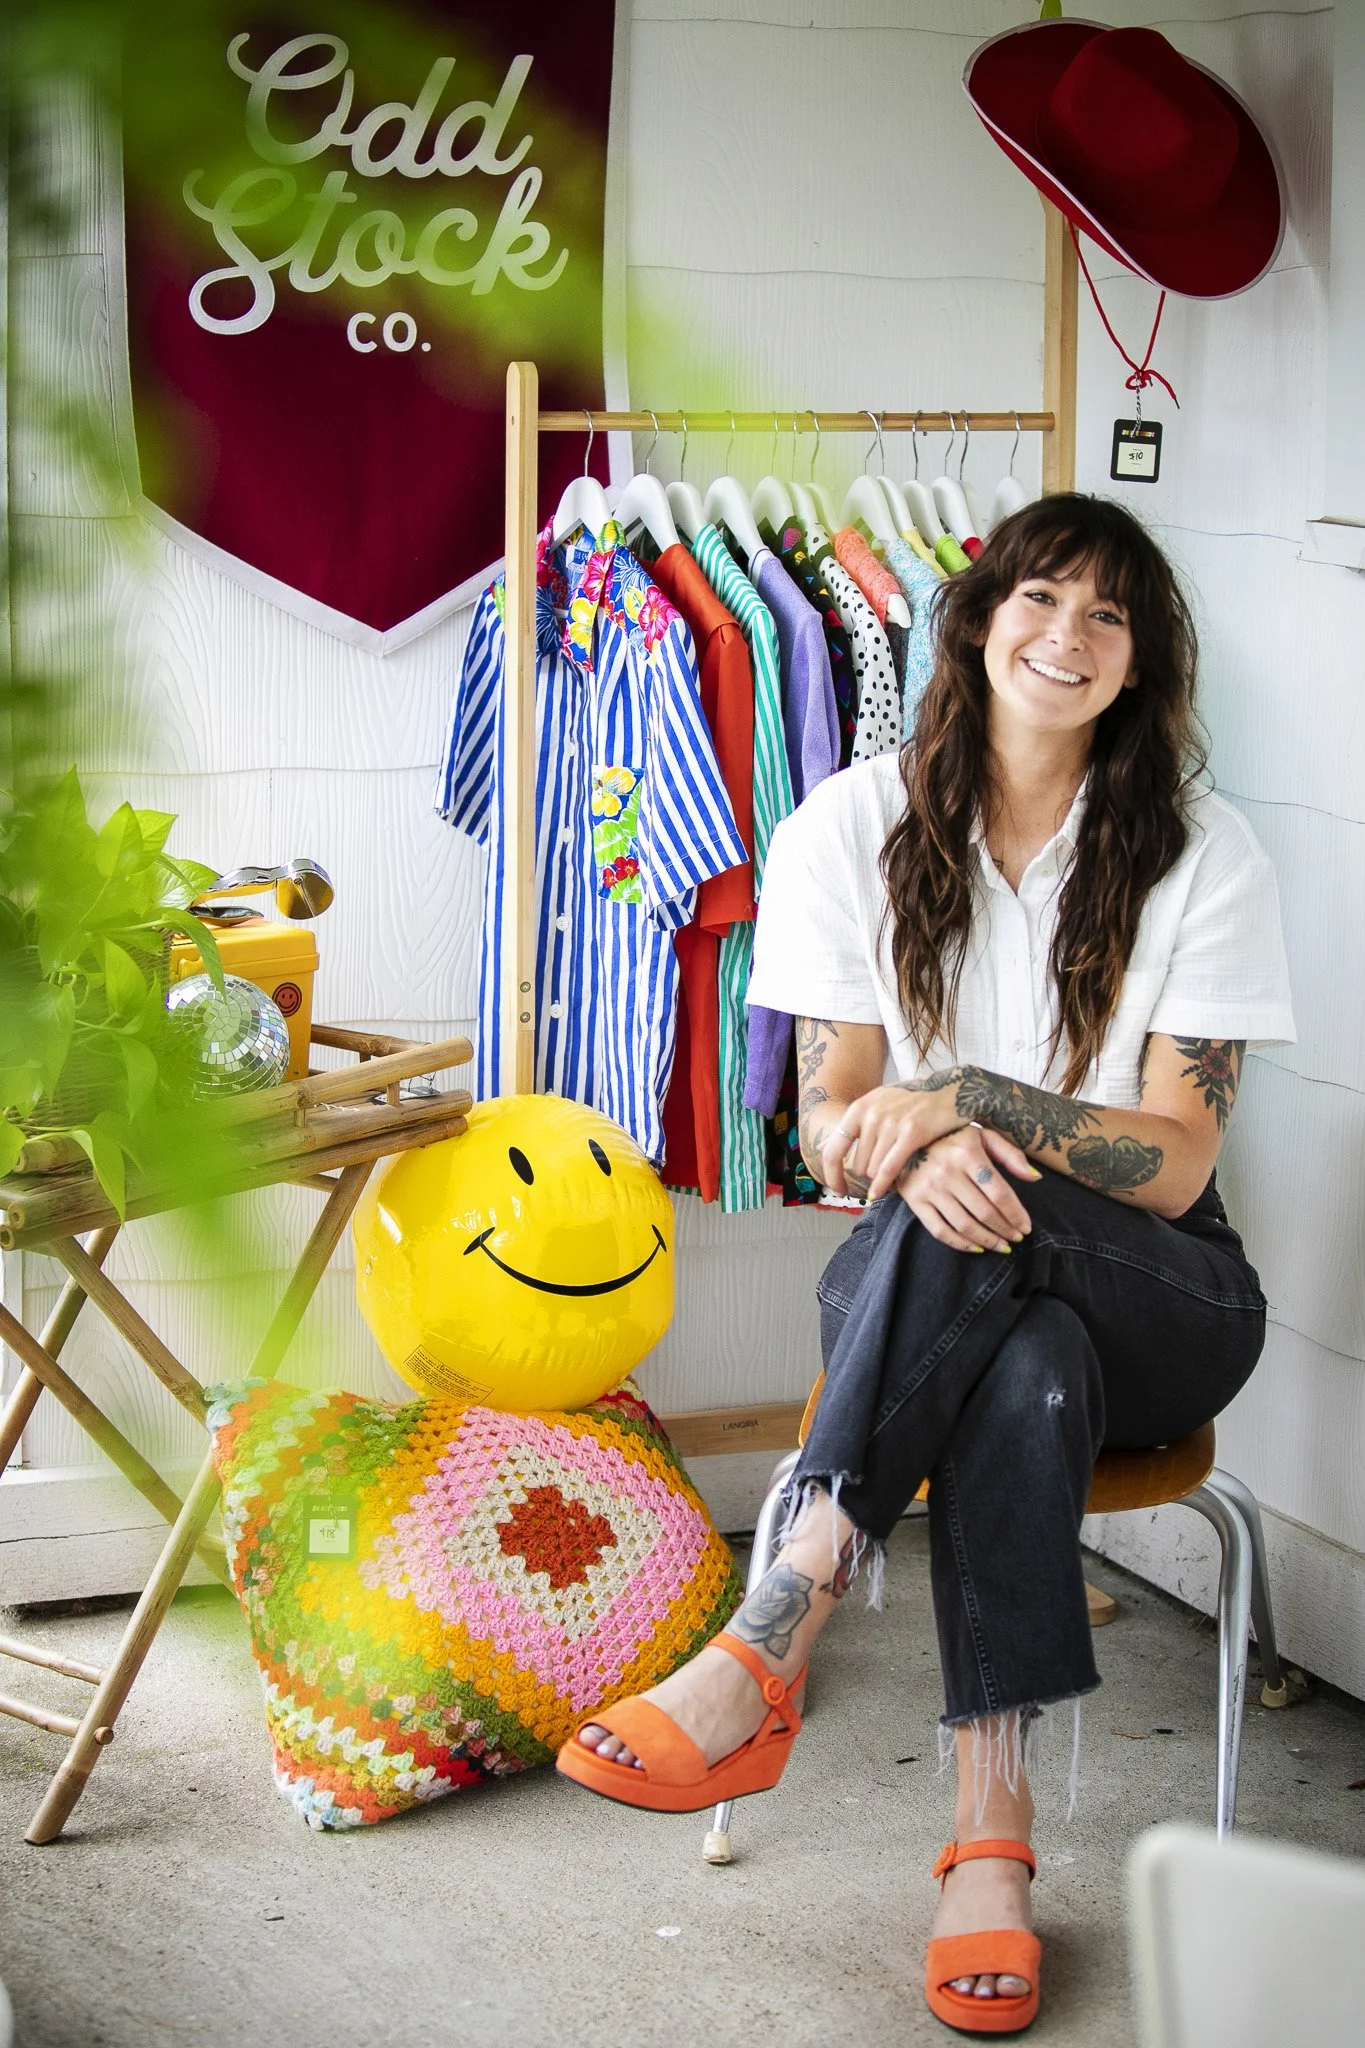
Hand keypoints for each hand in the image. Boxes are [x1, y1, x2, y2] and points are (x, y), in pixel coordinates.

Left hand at [819, 1079, 963, 1199]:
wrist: (952, 1091)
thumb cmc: (913, 1102)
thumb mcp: (879, 1104)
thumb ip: (854, 1126)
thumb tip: (821, 1149)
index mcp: (859, 1108)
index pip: (833, 1148)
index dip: (831, 1174)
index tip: (836, 1189)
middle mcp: (871, 1114)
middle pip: (857, 1164)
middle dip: (867, 1174)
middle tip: (883, 1172)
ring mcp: (891, 1123)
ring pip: (872, 1168)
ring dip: (881, 1176)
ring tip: (895, 1168)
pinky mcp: (911, 1133)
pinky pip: (888, 1168)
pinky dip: (881, 1185)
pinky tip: (878, 1194)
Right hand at [896, 1126, 1041, 1252]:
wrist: (905, 1141)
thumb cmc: (951, 1138)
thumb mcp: (982, 1136)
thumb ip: (1010, 1154)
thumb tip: (1035, 1177)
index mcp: (967, 1153)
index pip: (999, 1193)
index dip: (1016, 1214)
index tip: (1026, 1227)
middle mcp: (947, 1171)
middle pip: (984, 1212)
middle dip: (1005, 1230)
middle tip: (1016, 1238)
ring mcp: (929, 1188)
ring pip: (964, 1225)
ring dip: (987, 1240)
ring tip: (1001, 1246)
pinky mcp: (915, 1200)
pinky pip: (940, 1230)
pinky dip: (960, 1244)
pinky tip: (976, 1247)